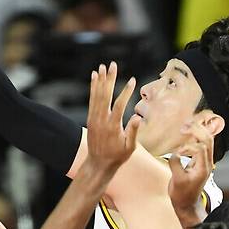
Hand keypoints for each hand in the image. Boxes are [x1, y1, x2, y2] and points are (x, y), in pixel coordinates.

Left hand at [84, 63, 139, 178]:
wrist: (98, 164)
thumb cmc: (117, 156)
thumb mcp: (129, 148)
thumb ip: (133, 132)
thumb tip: (138, 117)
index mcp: (113, 126)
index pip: (120, 105)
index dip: (126, 92)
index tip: (133, 80)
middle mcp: (101, 120)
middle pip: (106, 95)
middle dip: (110, 79)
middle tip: (113, 64)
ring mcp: (94, 118)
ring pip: (97, 95)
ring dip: (100, 80)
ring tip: (103, 66)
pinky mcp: (90, 118)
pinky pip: (92, 100)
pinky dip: (93, 88)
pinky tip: (94, 77)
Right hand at [168, 121, 214, 213]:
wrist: (186, 204)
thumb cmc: (182, 194)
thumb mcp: (176, 180)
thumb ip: (176, 163)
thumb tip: (175, 153)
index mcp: (203, 168)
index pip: (201, 148)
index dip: (188, 146)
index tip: (178, 152)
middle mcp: (207, 163)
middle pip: (208, 140)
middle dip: (196, 130)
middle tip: (183, 126)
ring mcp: (205, 162)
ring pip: (207, 141)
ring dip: (197, 131)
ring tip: (186, 125)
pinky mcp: (200, 162)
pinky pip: (202, 145)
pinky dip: (196, 137)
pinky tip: (188, 133)